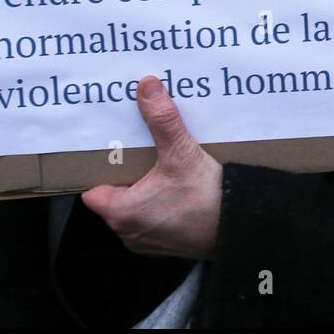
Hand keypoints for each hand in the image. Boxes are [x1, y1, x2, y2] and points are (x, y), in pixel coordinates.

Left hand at [81, 74, 222, 259]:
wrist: (240, 226)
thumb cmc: (206, 199)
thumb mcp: (181, 153)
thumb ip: (162, 120)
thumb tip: (147, 87)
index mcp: (121, 212)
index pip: (93, 191)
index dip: (102, 171)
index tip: (113, 153)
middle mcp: (128, 232)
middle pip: (115, 198)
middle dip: (126, 177)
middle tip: (139, 153)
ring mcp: (148, 243)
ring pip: (135, 211)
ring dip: (144, 193)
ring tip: (159, 169)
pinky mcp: (169, 245)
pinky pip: (154, 222)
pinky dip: (161, 208)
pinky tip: (178, 189)